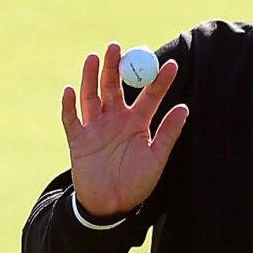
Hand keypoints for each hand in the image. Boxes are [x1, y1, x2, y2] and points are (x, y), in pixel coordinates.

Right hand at [61, 42, 188, 215]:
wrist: (112, 206)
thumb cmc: (137, 182)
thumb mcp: (156, 158)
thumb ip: (168, 133)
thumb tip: (184, 107)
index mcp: (137, 122)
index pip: (149, 95)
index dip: (159, 80)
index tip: (172, 64)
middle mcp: (115, 119)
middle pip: (114, 87)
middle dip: (115, 67)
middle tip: (118, 46)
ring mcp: (95, 128)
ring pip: (91, 96)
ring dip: (91, 77)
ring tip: (95, 56)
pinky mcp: (78, 140)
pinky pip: (71, 120)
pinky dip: (69, 106)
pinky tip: (70, 90)